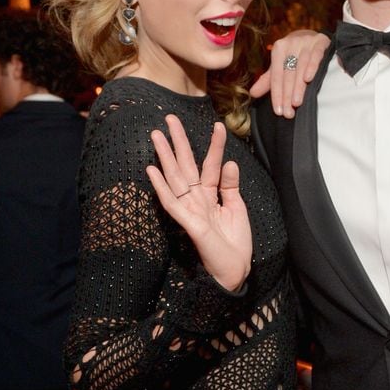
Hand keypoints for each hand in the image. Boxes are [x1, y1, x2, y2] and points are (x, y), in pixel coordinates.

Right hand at [147, 116, 251, 292]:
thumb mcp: (237, 209)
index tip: (218, 125)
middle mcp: (197, 199)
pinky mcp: (188, 224)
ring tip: (156, 135)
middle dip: (178, 142)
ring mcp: (191, 210)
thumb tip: (230, 162)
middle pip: (186, 166)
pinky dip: (161, 187)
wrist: (234, 270)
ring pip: (175, 179)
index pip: (211, 165)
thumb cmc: (234, 242)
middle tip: (169, 119)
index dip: (215, 146)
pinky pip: (172, 203)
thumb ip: (231, 186)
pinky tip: (152, 170)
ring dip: (165, 157)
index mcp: (211, 195)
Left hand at [249, 30, 329, 118]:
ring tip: (297, 103)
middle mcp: (291, 43)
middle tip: (288, 113)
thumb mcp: (280, 65)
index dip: (276, 94)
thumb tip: (253, 93)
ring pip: (300, 67)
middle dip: (287, 95)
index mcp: (278, 49)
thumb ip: (268, 80)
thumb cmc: (293, 53)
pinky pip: (316, 55)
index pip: (276, 76)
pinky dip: (312, 67)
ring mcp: (306, 42)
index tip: (278, 111)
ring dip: (299, 87)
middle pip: (288, 74)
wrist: (311, 34)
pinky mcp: (320, 41)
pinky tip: (309, 79)